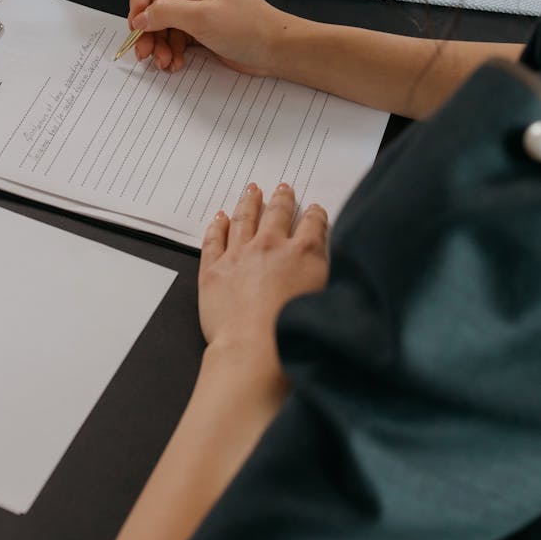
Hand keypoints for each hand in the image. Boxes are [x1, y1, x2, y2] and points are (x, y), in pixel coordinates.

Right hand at [127, 0, 284, 73]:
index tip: (137, 19)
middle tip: (142, 48)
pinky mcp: (199, 27)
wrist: (275, 50)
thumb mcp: (201, 17)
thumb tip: (141, 16)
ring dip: (158, 44)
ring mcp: (196, 7)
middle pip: (154, 2)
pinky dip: (170, 50)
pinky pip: (173, 36)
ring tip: (162, 61)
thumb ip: (165, 13)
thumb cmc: (250, 27)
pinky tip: (174, 62)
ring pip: (162, 22)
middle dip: (147, 27)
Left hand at [198, 182, 328, 383]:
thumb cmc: (293, 334)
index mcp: (303, 253)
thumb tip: (325, 260)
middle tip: (283, 188)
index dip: (315, 214)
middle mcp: (270, 246)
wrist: (255, 351)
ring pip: (244, 218)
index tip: (315, 210)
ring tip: (251, 190)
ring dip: (249, 202)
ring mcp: (240, 255)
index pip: (313, 224)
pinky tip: (219, 217)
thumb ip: (325, 273)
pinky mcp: (214, 269)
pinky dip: (217, 226)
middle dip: (282, 199)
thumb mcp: (326, 298)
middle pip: (277, 213)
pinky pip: (214, 239)